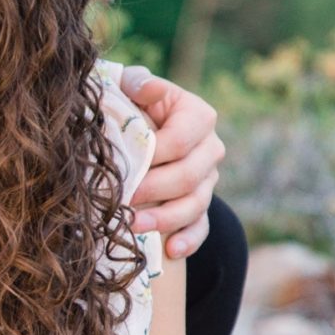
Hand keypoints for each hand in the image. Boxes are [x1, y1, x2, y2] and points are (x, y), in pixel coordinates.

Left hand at [118, 66, 223, 261]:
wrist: (141, 132)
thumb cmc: (133, 107)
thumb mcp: (133, 88)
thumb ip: (138, 84)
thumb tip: (146, 89)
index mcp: (198, 116)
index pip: (180, 140)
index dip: (153, 157)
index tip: (125, 168)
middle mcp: (210, 148)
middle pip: (189, 176)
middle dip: (155, 191)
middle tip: (123, 202)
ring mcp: (208, 180)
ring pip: (195, 205)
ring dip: (165, 219)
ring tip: (134, 226)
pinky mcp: (201, 206)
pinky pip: (201, 227)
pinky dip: (188, 240)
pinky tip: (171, 250)